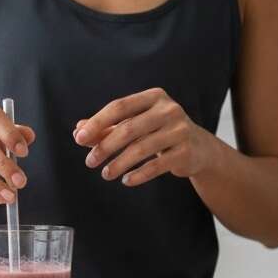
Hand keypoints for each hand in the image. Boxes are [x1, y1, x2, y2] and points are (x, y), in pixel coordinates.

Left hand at [74, 88, 215, 186]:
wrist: (199, 148)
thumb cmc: (160, 132)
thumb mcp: (135, 125)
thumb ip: (107, 127)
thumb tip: (78, 131)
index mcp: (153, 97)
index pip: (120, 106)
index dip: (98, 122)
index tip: (79, 138)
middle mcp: (169, 110)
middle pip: (129, 128)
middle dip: (105, 147)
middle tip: (90, 162)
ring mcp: (180, 130)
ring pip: (141, 149)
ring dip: (119, 163)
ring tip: (105, 174)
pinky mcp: (186, 152)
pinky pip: (156, 166)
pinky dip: (138, 175)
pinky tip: (126, 180)